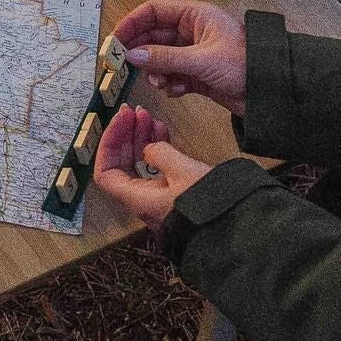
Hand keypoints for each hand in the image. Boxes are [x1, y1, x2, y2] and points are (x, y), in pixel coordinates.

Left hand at [90, 104, 213, 227]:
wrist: (234, 227)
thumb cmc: (209, 206)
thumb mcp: (183, 171)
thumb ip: (160, 153)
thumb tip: (150, 147)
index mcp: (137, 198)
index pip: (105, 172)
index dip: (108, 144)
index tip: (119, 122)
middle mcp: (143, 200)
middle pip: (122, 164)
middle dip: (126, 135)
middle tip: (133, 113)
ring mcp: (158, 197)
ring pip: (140, 164)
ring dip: (141, 138)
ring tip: (148, 117)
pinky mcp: (174, 193)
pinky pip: (157, 168)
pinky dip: (157, 148)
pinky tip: (161, 131)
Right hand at [115, 0, 247, 114]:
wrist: (271, 90)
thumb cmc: (246, 63)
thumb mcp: (201, 59)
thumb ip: (164, 57)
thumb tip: (132, 55)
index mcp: (195, 16)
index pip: (154, 11)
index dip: (132, 23)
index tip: (115, 40)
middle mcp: (192, 31)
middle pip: (154, 36)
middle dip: (142, 52)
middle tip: (125, 65)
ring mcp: (194, 53)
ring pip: (161, 59)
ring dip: (156, 71)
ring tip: (161, 82)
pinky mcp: (197, 74)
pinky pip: (172, 75)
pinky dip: (170, 84)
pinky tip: (177, 90)